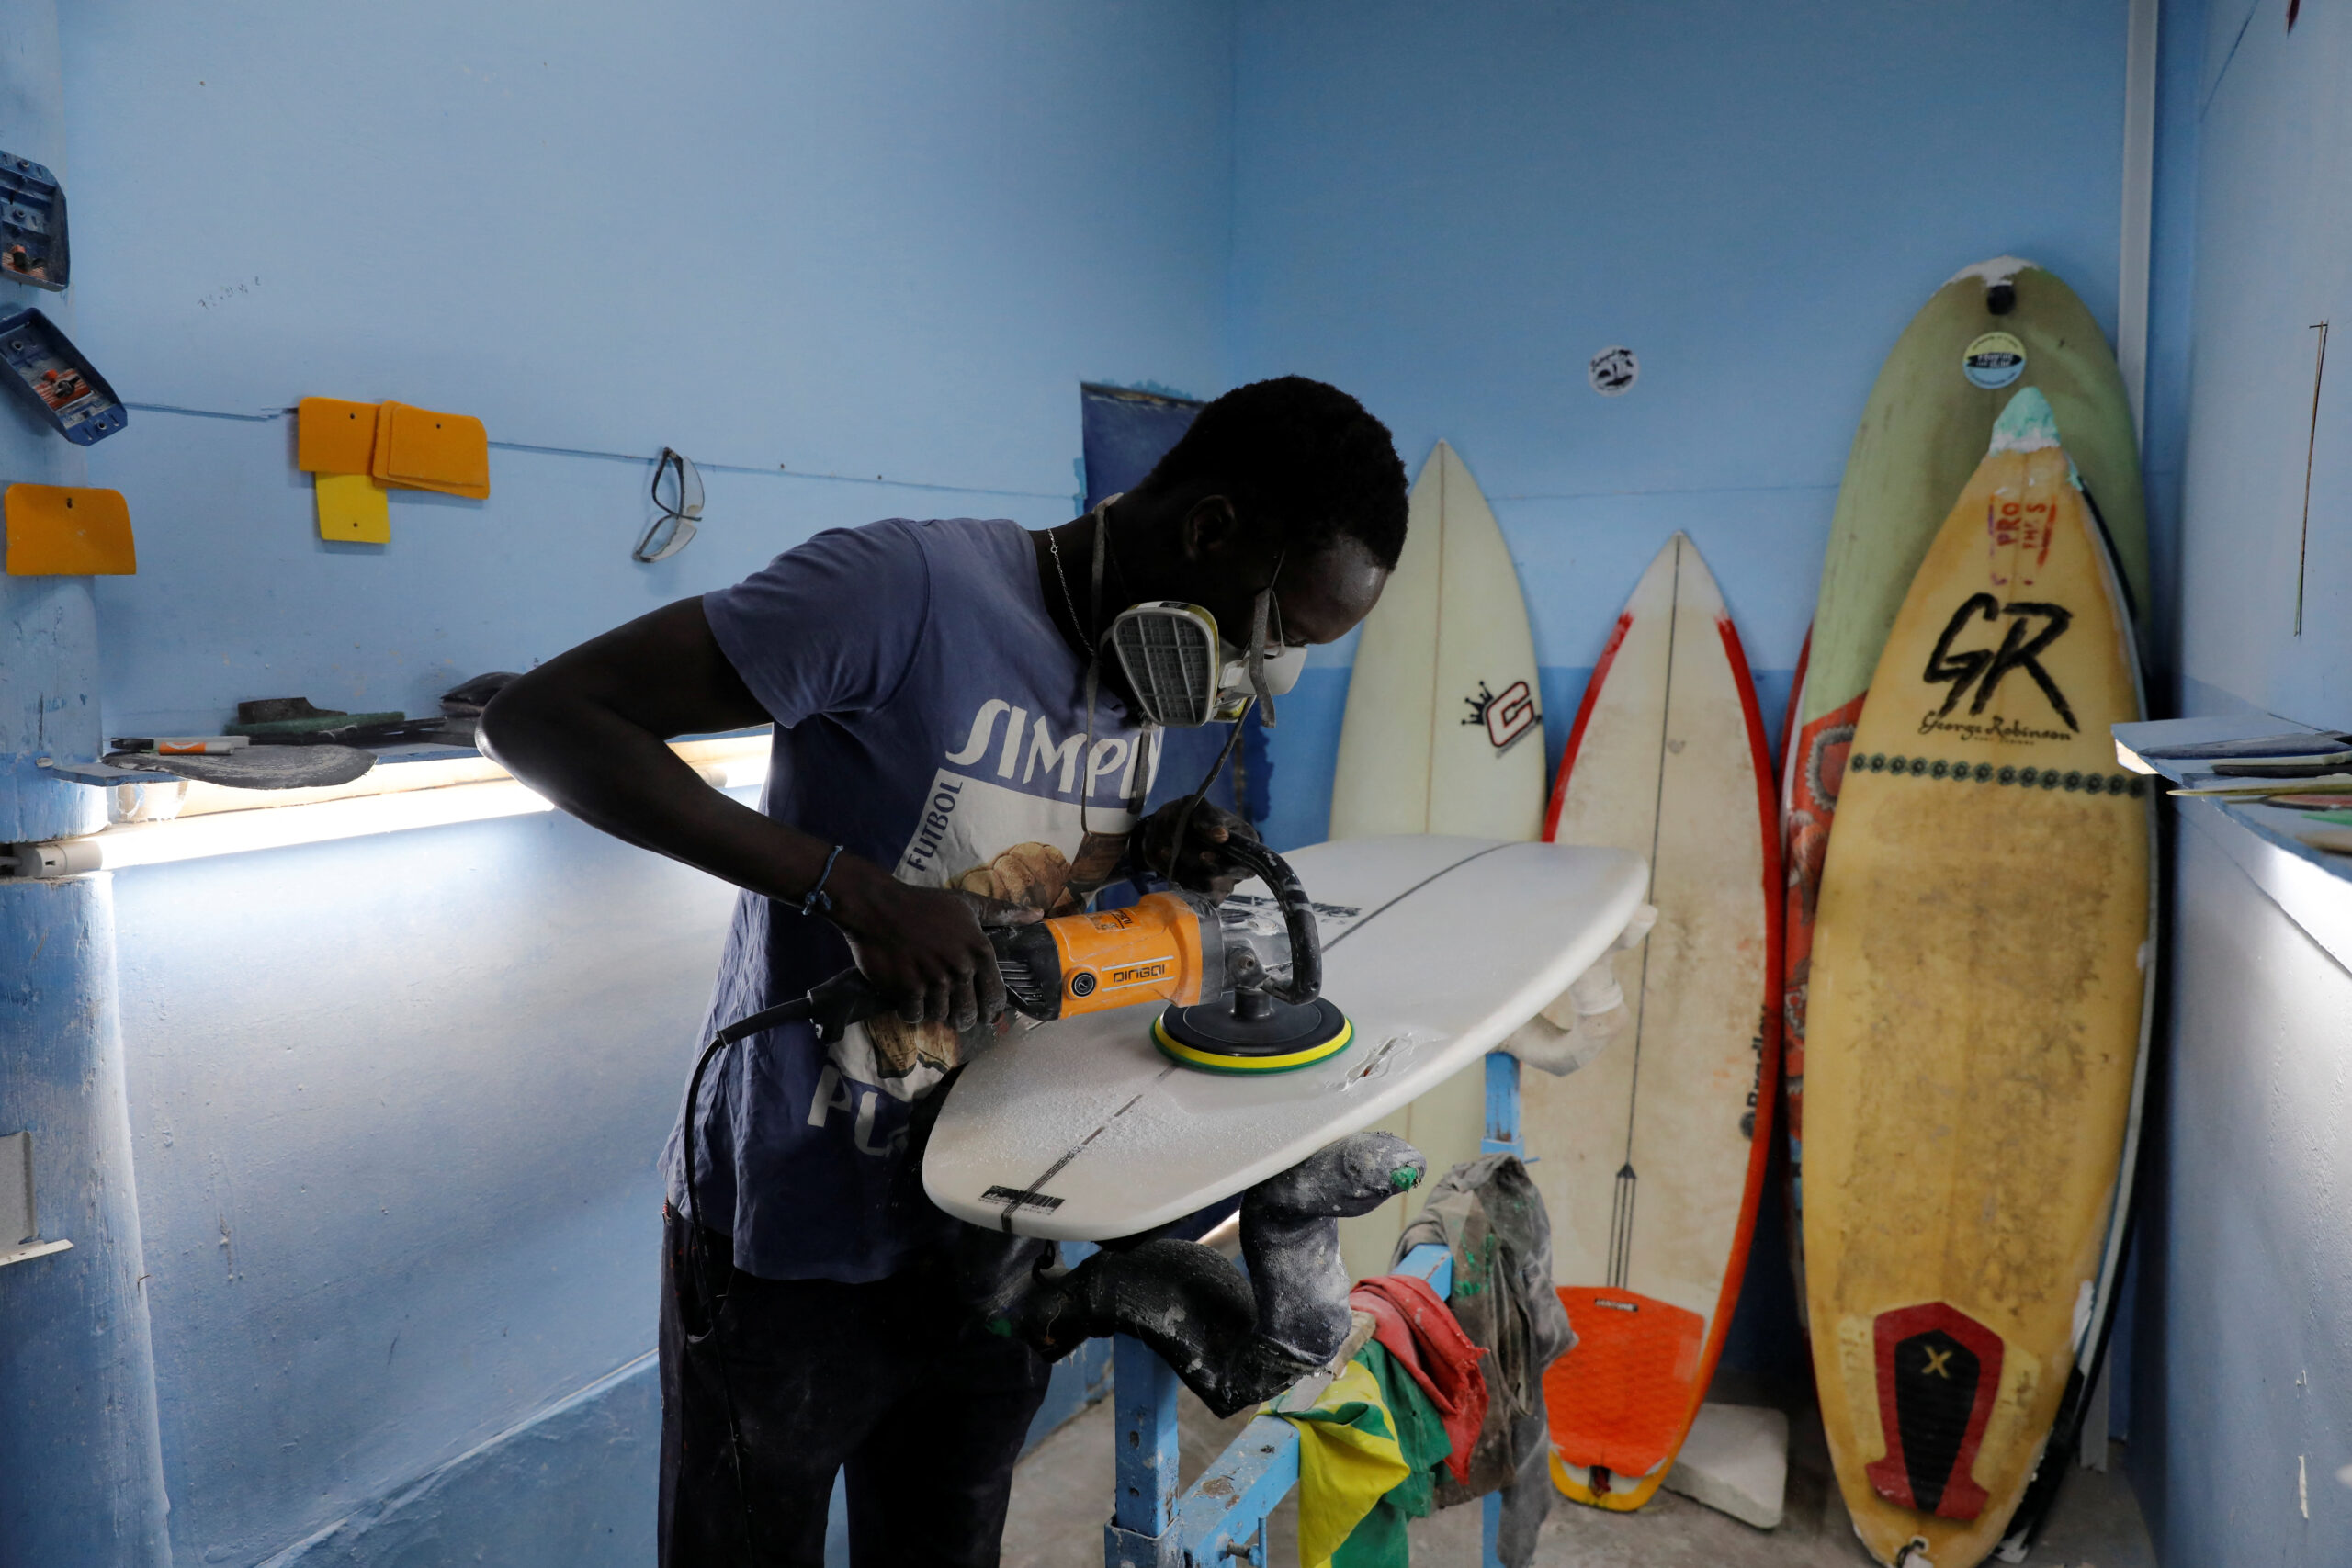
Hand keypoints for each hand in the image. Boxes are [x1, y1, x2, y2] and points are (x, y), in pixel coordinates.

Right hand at [828, 866, 1037, 1029]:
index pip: (995, 998)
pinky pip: (915, 1016)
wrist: (879, 906)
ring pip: (941, 1016)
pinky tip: (907, 999)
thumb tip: (1037, 915)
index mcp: (980, 951)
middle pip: (968, 1015)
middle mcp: (961, 967)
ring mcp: (934, 979)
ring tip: (927, 999)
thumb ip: (1004, 913)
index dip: (988, 1010)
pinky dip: (910, 1012)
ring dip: (933, 1013)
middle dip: (960, 1018)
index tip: (980, 1011)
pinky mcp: (908, 987)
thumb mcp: (968, 904)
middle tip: (949, 1010)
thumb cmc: (926, 904)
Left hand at [1138, 797, 1261, 901]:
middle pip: (1229, 876)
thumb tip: (1222, 835)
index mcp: (1245, 838)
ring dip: (1185, 870)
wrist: (1164, 831)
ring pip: (1209, 886)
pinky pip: (1197, 894)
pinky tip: (1167, 861)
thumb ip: (1208, 818)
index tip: (1203, 855)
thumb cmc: (1187, 815)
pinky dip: (1178, 879)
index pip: (1248, 858)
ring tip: (1167, 850)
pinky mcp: (1208, 893)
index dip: (1226, 861)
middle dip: (1202, 866)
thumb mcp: (1196, 807)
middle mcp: (1239, 862)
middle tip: (1181, 852)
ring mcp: (1225, 880)